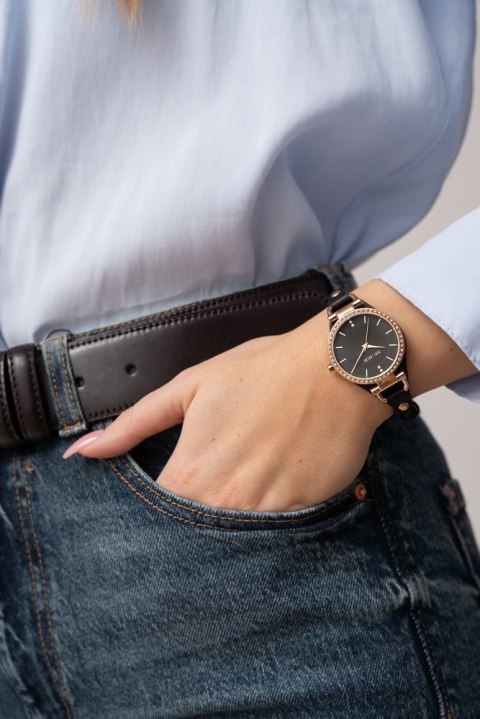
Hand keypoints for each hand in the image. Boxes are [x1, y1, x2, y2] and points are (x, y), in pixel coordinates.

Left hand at [62, 310, 390, 511]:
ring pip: (238, 541)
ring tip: (250, 483)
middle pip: (196, 536)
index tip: (173, 496)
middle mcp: (225, 502)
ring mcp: (267, 512)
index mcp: (191, 473)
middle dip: (198, 521)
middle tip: (218, 486)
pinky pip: (280, 533)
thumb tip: (82, 452)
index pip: (158, 519)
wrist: (335, 368)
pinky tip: (278, 485)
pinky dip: (274, 518)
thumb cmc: (263, 371)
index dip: (160, 513)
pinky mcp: (304, 513)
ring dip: (236, 522)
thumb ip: (133, 424)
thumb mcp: (190, 388)